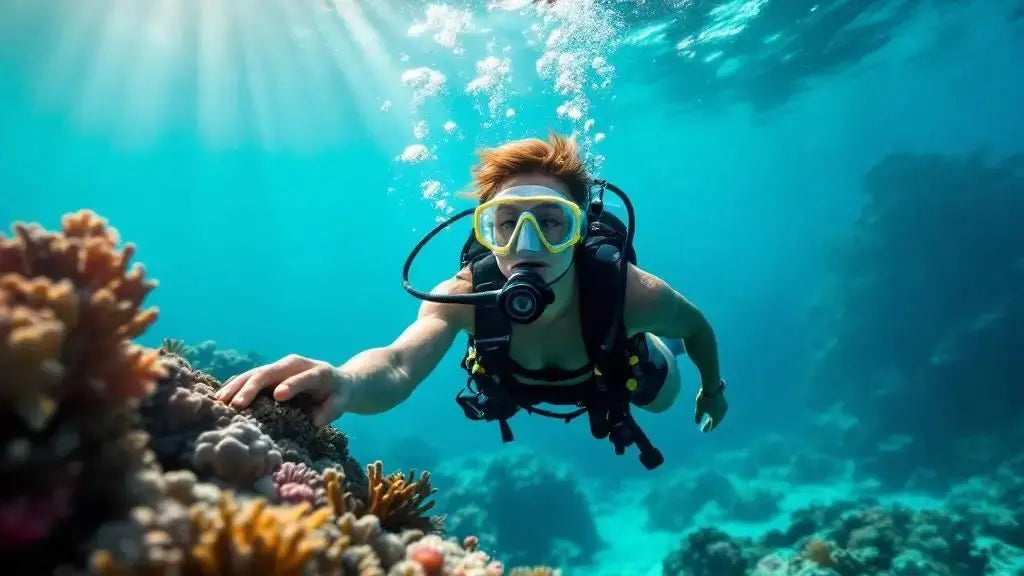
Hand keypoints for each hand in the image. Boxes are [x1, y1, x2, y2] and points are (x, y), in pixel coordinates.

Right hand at [215, 354, 350, 426]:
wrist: (336, 380)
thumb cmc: (338, 394)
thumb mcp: (342, 401)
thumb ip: (332, 409)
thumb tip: (317, 420)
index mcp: (315, 371)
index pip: (302, 377)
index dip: (292, 385)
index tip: (278, 396)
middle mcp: (293, 364)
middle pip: (269, 372)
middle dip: (252, 388)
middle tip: (237, 405)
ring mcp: (279, 367)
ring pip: (254, 373)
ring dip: (236, 386)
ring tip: (220, 401)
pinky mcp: (269, 373)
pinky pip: (248, 376)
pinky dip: (235, 385)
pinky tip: (220, 397)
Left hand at [694, 379, 727, 431]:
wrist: (712, 387)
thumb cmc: (704, 399)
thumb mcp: (699, 408)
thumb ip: (698, 416)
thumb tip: (697, 422)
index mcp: (716, 418)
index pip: (712, 426)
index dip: (707, 428)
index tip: (703, 430)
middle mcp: (722, 414)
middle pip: (716, 421)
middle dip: (709, 424)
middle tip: (705, 427)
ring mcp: (723, 408)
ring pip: (718, 415)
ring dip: (713, 418)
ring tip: (708, 419)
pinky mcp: (723, 401)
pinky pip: (719, 410)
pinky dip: (715, 412)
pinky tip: (712, 411)